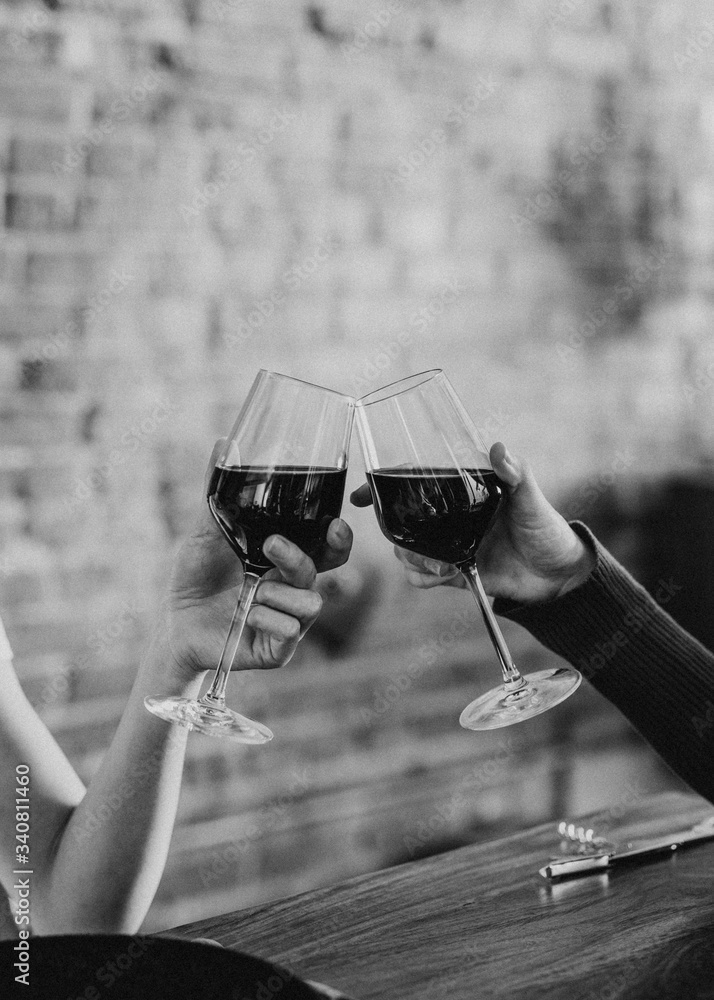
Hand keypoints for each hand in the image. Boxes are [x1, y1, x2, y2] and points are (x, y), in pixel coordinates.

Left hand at [156, 441, 352, 678]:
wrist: (172, 624)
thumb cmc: (193, 578)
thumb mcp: (205, 531)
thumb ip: (218, 491)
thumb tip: (223, 441)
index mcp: (286, 559)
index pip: (328, 547)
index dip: (339, 537)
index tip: (333, 524)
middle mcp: (293, 587)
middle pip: (327, 570)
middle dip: (303, 557)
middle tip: (272, 546)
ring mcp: (289, 618)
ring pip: (313, 602)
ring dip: (279, 593)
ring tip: (248, 594)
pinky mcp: (279, 648)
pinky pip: (292, 631)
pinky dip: (267, 620)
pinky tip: (245, 617)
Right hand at [350, 442, 594, 604]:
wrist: (557, 575)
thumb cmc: (546, 527)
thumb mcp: (531, 497)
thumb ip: (516, 474)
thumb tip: (499, 449)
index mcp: (458, 492)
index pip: (409, 483)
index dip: (378, 487)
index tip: (360, 496)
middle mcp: (446, 517)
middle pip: (398, 519)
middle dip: (394, 531)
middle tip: (411, 542)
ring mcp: (446, 545)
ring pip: (404, 550)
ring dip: (411, 558)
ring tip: (438, 565)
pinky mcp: (451, 572)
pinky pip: (419, 577)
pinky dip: (421, 578)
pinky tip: (440, 576)